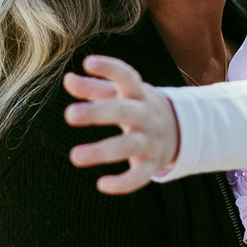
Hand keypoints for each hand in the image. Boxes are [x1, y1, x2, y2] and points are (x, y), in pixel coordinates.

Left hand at [62, 55, 179, 194]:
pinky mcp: (152, 164)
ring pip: (129, 145)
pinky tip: (102, 185)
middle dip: (98, 113)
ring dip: (103, 151)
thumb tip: (67, 79)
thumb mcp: (120, 95)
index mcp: (138, 94)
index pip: (127, 77)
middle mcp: (147, 115)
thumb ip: (94, 87)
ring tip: (75, 156)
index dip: (109, 69)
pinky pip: (140, 176)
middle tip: (69, 115)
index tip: (88, 62)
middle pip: (124, 112)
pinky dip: (124, 183)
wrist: (178, 131)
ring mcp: (151, 140)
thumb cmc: (137, 107)